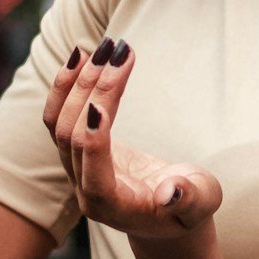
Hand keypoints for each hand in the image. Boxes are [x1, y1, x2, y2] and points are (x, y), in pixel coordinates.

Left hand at [44, 39, 221, 238]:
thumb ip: (189, 201)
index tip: (100, 104)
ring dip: (78, 82)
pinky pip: (58, 115)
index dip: (93, 142)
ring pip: (59, 123)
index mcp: (113, 207)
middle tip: (118, 51)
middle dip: (94, 91)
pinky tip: (82, 56)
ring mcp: (75, 168)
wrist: (167, 211)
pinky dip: (67, 85)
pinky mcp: (75, 149)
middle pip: (72, 138)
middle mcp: (85, 189)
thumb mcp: (200, 206)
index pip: (93, 176)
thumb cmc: (189, 207)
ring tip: (102, 47)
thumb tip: (170, 191)